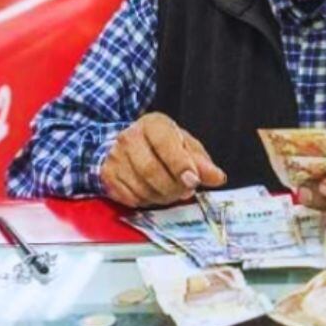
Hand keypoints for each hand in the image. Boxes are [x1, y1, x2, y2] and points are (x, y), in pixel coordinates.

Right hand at [100, 113, 227, 206]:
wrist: (127, 146)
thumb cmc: (162, 145)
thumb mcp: (185, 146)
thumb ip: (202, 162)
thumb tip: (217, 177)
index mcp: (152, 124)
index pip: (165, 144)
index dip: (180, 165)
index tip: (193, 181)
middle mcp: (129, 137)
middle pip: (152, 171)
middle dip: (173, 188)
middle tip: (185, 191)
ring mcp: (115, 157)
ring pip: (141, 188)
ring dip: (161, 197)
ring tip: (169, 191)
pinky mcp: (107, 175)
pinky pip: (130, 198)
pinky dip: (146, 201)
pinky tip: (151, 192)